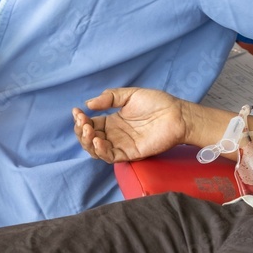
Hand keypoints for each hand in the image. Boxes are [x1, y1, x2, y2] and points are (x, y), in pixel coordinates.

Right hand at [73, 88, 188, 162]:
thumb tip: (89, 103)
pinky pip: (110, 157)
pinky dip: (100, 151)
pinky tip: (97, 140)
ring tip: (88, 131)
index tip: (77, 111)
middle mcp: (114, 135)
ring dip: (87, 142)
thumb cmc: (157, 103)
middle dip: (81, 131)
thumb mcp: (130, 94)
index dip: (80, 120)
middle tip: (83, 122)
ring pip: (96, 150)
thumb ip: (110, 98)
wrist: (176, 114)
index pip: (90, 124)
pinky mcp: (129, 154)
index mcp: (112, 121)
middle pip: (89, 138)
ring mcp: (121, 145)